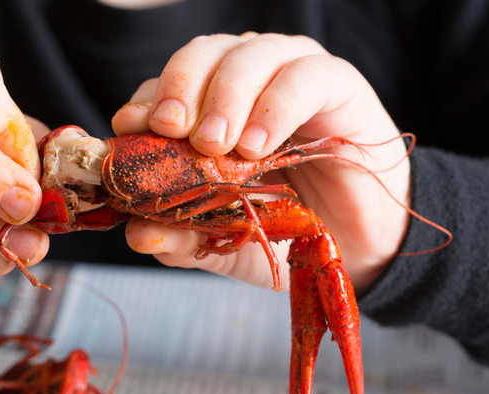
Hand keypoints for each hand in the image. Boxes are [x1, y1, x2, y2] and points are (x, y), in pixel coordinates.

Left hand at [112, 33, 409, 291]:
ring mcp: (290, 74)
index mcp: (209, 107)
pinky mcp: (337, 83)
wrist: (357, 243)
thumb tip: (136, 234)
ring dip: (225, 97)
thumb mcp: (223, 240)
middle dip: (180, 89)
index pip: (166, 87)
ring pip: (247, 54)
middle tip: (175, 132)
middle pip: (201, 55)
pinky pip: (303, 76)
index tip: (130, 130)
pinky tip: (258, 145)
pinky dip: (275, 106)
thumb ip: (182, 236)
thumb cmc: (286, 229)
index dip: (145, 102)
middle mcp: (246, 80)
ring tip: (219, 146)